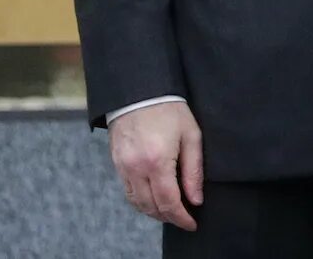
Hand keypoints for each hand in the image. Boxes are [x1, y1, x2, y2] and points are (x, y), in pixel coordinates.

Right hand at [108, 100, 203, 230]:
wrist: (139, 89)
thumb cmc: (169, 108)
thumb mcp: (191, 135)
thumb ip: (194, 170)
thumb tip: (196, 199)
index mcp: (158, 161)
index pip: (169, 202)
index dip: (181, 218)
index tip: (192, 223)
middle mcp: (136, 168)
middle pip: (151, 207)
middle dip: (169, 217)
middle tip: (183, 218)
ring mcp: (123, 166)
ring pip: (137, 203)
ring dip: (153, 211)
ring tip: (170, 210)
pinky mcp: (116, 162)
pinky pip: (127, 191)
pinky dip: (140, 200)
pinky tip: (152, 197)